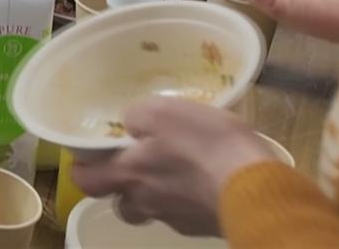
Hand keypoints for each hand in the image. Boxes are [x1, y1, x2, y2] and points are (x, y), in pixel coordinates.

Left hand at [70, 98, 279, 236]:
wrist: (255, 187)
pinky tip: (207, 180)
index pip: (85, 181)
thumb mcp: (163, 111)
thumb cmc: (204, 145)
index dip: (83, 169)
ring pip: (155, 209)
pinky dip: (191, 199)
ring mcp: (178, 219)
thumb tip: (129, 123)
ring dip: (159, 193)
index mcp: (129, 175)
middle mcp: (147, 202)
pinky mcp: (206, 226)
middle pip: (122, 202)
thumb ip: (137, 115)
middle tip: (140, 163)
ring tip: (178, 170)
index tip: (89, 157)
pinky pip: (187, 213)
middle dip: (125, 186)